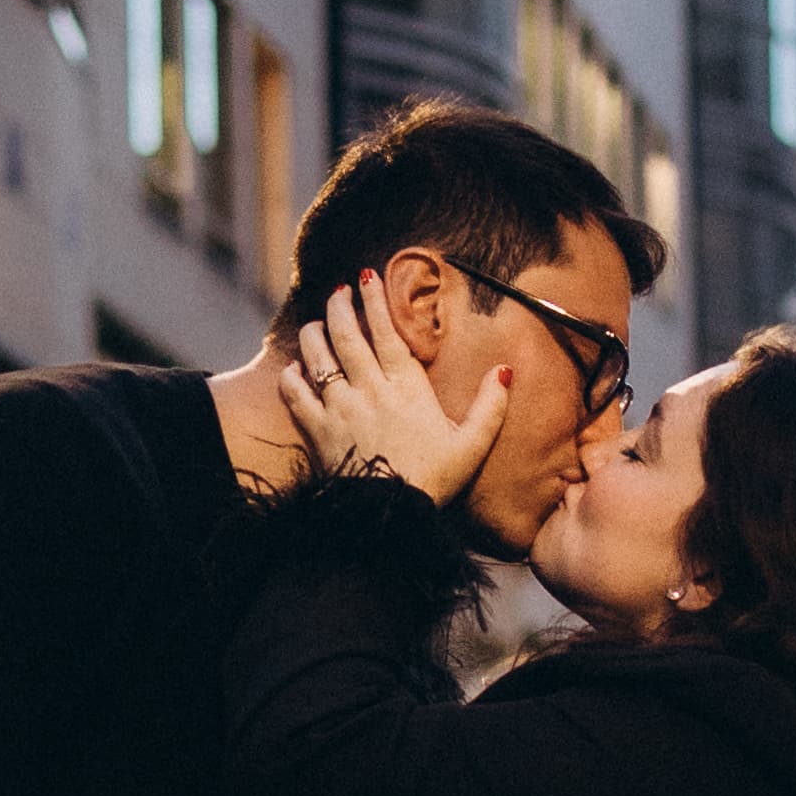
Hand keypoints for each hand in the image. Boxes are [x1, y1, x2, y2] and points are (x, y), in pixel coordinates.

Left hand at [277, 270, 508, 502]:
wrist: (389, 517)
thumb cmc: (432, 480)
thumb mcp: (471, 445)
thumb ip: (490, 406)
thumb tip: (504, 370)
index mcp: (406, 387)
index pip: (386, 332)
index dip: (375, 301)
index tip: (366, 277)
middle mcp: (369, 389)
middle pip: (346, 334)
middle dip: (340, 306)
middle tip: (339, 291)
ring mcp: (339, 407)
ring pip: (317, 356)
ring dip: (313, 334)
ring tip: (316, 324)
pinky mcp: (316, 430)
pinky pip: (295, 393)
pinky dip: (292, 376)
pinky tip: (295, 368)